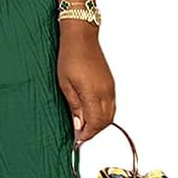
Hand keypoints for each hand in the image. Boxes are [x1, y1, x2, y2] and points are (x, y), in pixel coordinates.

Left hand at [57, 23, 115, 144]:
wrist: (82, 38)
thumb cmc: (70, 57)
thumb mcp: (65, 84)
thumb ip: (74, 106)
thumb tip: (78, 125)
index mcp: (93, 94)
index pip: (95, 123)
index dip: (87, 134)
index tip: (78, 140)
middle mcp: (106, 92)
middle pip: (105, 121)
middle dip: (94, 131)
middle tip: (80, 135)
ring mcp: (110, 88)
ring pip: (110, 114)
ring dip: (99, 123)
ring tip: (84, 125)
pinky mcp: (110, 83)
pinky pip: (111, 105)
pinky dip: (103, 113)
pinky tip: (91, 112)